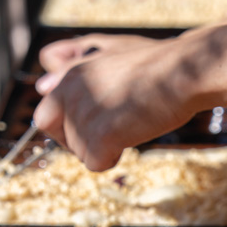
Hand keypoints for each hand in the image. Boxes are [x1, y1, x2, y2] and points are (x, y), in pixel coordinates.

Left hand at [33, 37, 198, 170]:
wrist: (182, 72)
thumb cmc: (155, 68)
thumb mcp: (107, 62)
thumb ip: (76, 78)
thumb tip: (44, 89)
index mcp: (69, 74)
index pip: (44, 115)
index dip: (65, 127)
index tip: (90, 126)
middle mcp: (68, 92)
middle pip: (57, 135)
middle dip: (79, 140)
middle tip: (110, 132)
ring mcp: (82, 115)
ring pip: (79, 153)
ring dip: (103, 148)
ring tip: (130, 126)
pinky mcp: (99, 136)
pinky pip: (95, 164)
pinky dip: (112, 160)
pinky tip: (131, 138)